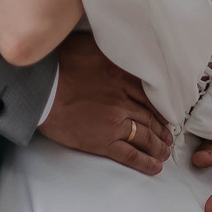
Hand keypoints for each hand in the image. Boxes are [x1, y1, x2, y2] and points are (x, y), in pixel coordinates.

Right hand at [38, 31, 172, 174]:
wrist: (41, 88)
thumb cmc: (59, 64)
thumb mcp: (91, 46)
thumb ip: (110, 50)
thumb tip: (122, 44)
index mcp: (123, 77)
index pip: (151, 94)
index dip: (161, 106)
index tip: (167, 112)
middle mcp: (124, 101)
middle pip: (150, 117)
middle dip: (162, 128)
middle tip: (170, 135)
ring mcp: (115, 123)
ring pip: (145, 136)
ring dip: (158, 145)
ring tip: (165, 151)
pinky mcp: (103, 142)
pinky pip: (130, 154)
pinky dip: (145, 162)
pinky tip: (155, 167)